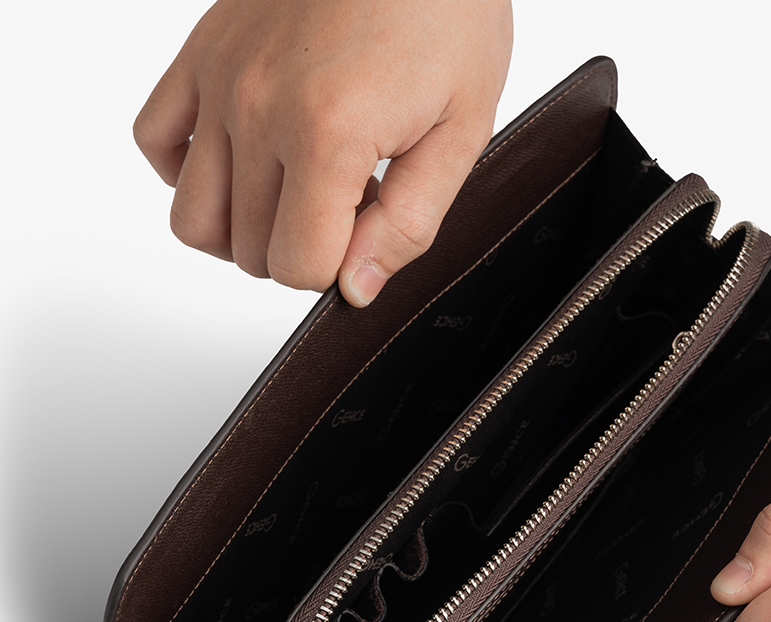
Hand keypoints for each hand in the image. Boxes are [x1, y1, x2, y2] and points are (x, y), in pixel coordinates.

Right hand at [133, 0, 512, 305]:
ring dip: (243, 232)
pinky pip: (154, 141)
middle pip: (251, 253)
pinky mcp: (199, 53)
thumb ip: (408, 224)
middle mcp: (257, 109)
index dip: (340, 267)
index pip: (300, 268)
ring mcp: (219, 80)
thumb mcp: (461, 131)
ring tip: (294, 197)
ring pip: (192, 219)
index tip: (369, 226)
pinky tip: (242, 164)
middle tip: (346, 202)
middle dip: (302, 249)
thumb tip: (356, 289)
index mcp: (327, 135)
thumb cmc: (446, 10)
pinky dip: (187, 172)